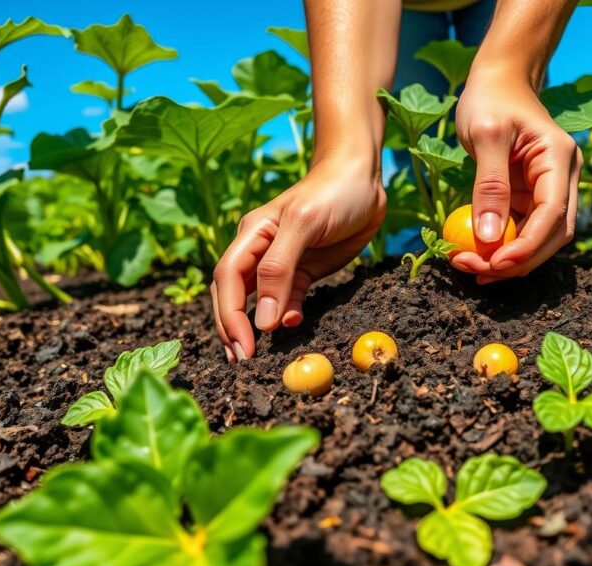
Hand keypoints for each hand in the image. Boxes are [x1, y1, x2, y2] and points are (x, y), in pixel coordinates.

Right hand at [211, 157, 385, 360]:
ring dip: (254, 327)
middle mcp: (259, 249)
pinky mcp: (305, 269)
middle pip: (233, 294)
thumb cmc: (333, 192)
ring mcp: (282, 262)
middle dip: (233, 327)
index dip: (230, 316)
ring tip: (254, 357)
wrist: (364, 177)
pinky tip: (292, 325)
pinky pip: (288, 299)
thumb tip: (262, 319)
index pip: (227, 279)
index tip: (243, 348)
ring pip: (257, 300)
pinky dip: (286, 315)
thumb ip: (280, 270)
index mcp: (251, 234)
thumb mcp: (305, 225)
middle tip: (242, 362)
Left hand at [451, 69, 580, 283]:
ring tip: (471, 267)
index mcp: (559, 159)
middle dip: (518, 261)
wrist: (498, 80)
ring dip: (510, 259)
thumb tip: (489, 237)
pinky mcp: (531, 195)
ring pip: (539, 238)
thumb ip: (489, 185)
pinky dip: (502, 246)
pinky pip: (521, 229)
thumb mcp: (485, 135)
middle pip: (552, 235)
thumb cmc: (491, 99)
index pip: (553, 214)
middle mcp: (562, 177)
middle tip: (478, 273)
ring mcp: (549, 188)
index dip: (528, 246)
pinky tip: (476, 254)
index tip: (496, 264)